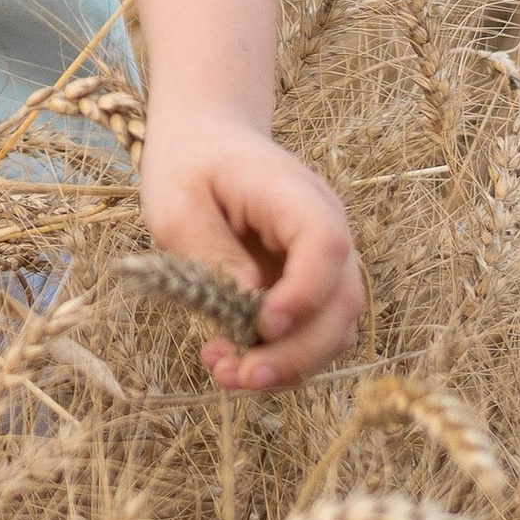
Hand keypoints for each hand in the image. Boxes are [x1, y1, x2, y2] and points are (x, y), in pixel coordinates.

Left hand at [141, 115, 363, 395]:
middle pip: (341, 300)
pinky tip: (231, 362)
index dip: (305, 292)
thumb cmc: (188, 167)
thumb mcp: (177, 203)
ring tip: (226, 374)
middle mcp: (324, 228)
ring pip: (334, 328)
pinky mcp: (308, 287)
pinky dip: (279, 357)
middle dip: (297, 352)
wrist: (205, 142)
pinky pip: (311, 333)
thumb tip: (247, 302)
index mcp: (293, 193)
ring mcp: (322, 261)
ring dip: (289, 364)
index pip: (326, 244)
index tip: (264, 325)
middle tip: (240, 377)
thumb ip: (211, 251)